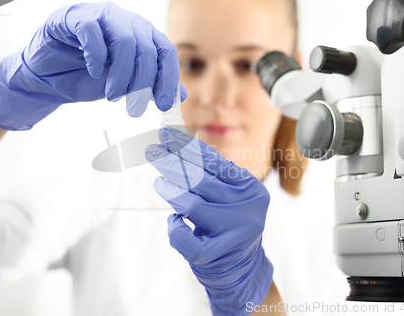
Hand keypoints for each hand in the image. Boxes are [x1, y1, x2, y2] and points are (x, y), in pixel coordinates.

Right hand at [0, 2, 186, 129]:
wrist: (49, 76)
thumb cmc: (88, 77)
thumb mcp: (126, 86)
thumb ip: (152, 86)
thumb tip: (180, 96)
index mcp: (142, 35)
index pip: (165, 52)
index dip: (168, 79)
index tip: (164, 104)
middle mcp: (126, 22)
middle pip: (147, 49)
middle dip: (143, 83)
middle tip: (134, 109)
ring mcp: (101, 16)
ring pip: (124, 40)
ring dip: (122, 74)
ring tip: (113, 95)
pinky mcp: (74, 18)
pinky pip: (92, 31)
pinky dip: (97, 55)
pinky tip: (95, 71)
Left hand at [146, 128, 272, 315]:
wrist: (242, 267)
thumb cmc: (229, 223)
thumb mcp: (229, 195)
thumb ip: (210, 173)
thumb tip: (176, 144)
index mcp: (251, 189)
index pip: (215, 162)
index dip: (188, 147)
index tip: (166, 135)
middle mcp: (246, 208)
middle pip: (200, 180)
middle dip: (172, 163)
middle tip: (153, 151)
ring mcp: (233, 233)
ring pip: (192, 205)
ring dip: (170, 190)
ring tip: (159, 182)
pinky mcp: (216, 255)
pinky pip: (186, 238)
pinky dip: (174, 228)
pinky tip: (174, 220)